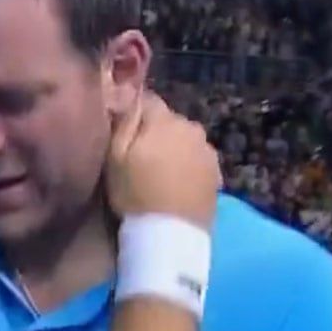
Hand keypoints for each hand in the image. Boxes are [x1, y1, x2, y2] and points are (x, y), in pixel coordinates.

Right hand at [105, 92, 220, 227]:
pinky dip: (187, 166)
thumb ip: (123, 122)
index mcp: (164, 120)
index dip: (133, 114)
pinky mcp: (217, 172)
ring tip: (159, 174)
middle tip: (140, 158)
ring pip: (184, 139)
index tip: (123, 133)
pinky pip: (196, 158)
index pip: (146, 100)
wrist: (171, 234)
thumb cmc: (136, 194)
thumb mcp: (115, 158)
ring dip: (173, 149)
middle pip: (168, 121)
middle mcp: (191, 127)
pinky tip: (176, 184)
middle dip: (154, 132)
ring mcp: (207, 150)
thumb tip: (126, 97)